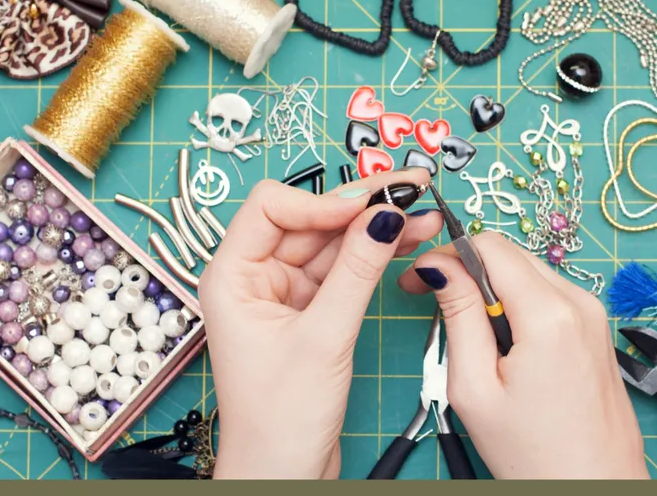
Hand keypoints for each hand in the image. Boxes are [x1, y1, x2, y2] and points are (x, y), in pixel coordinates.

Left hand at [200, 168, 440, 478]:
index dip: (321, 200)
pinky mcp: (312, 311)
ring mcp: (286, 293)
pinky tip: (407, 240)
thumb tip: (383, 216)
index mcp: (232, 276)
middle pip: (310, 220)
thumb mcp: (323, 339)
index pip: (272, 207)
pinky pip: (345, 269)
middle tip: (410, 188)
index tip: (367, 207)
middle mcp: (256, 278)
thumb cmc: (278, 421)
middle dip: (362, 205)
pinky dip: (375, 255)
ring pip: (333, 243)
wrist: (284, 473)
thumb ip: (356, 272)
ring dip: (377, 227)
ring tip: (424, 214)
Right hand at [398, 233, 648, 478]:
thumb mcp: (475, 387)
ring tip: (467, 332)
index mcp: (549, 314)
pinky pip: (547, 296)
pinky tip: (500, 342)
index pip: (489, 246)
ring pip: (527, 273)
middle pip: (509, 255)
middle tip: (430, 298)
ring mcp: (593, 314)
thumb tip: (439, 267)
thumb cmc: (535, 455)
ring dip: (490, 289)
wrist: (595, 488)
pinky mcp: (596, 329)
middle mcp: (579, 302)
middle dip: (464, 269)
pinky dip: (516, 305)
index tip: (418, 278)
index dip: (445, 254)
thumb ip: (457, 316)